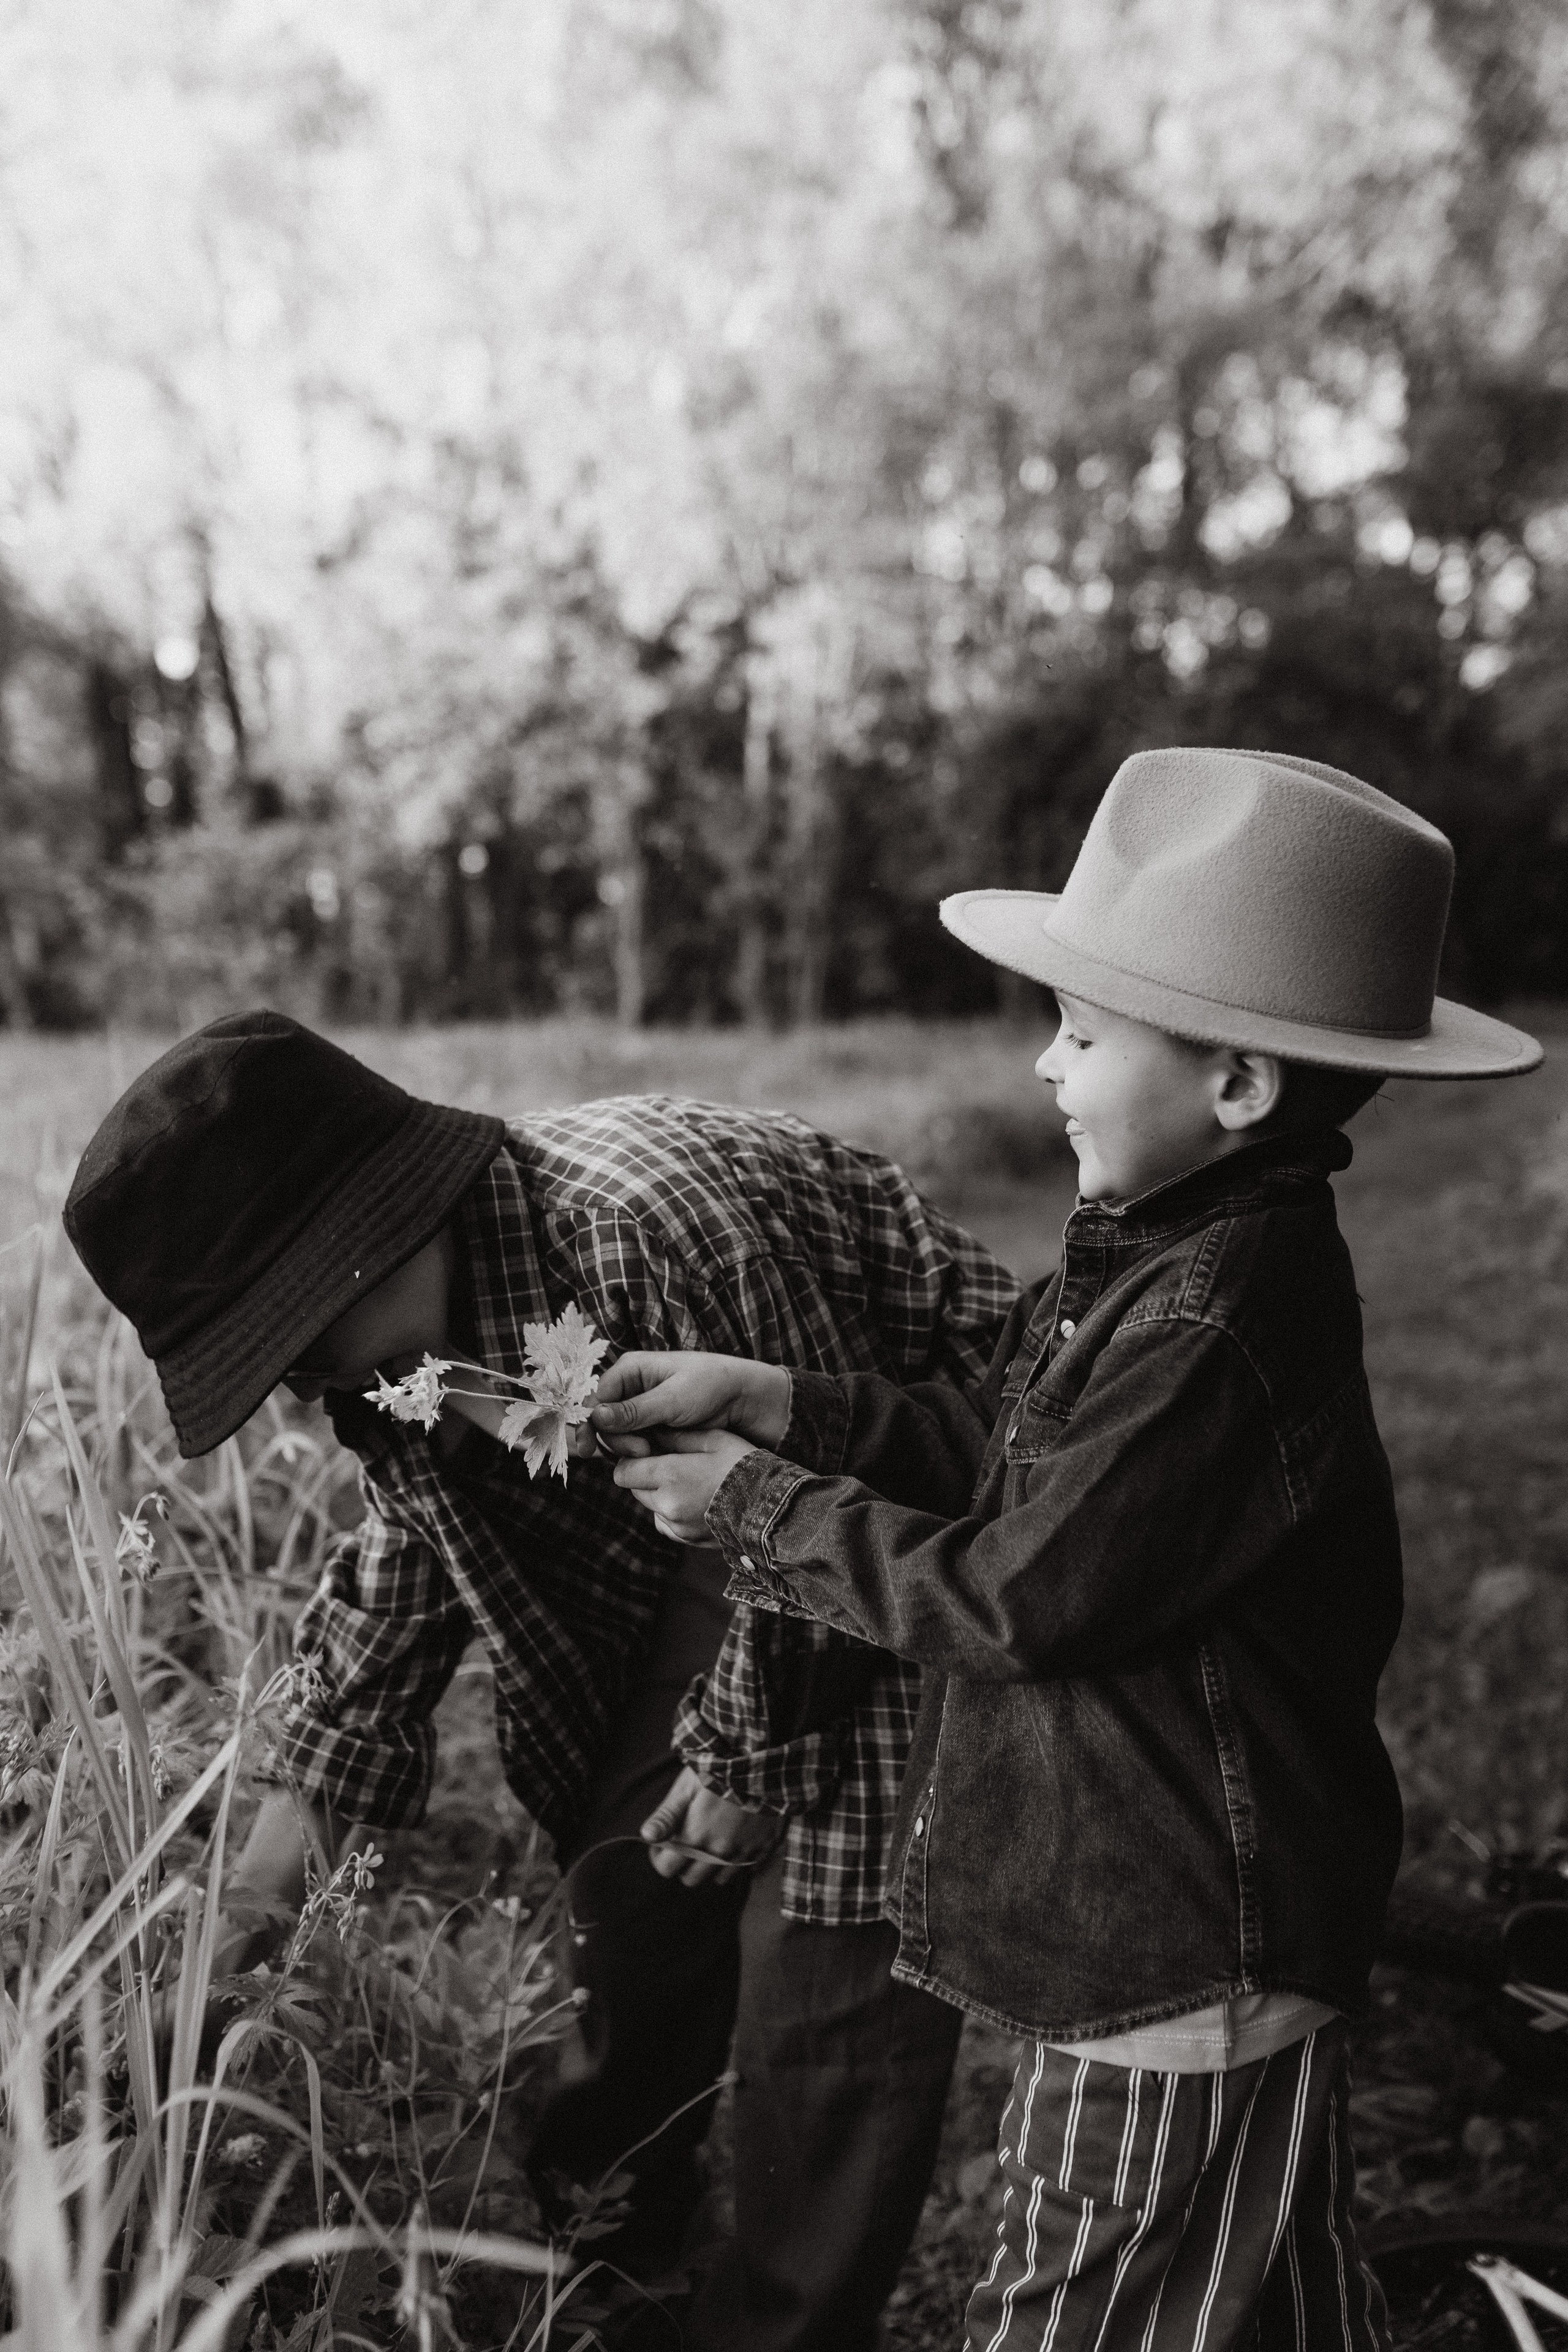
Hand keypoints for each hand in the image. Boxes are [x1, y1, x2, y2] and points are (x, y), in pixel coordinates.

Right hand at [592, 1353, 790, 1456]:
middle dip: (616, 1439)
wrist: (747, 1401)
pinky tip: (655, 1456)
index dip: (589, 1423)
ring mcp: (643, 1410)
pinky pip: (635, 1443)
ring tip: (653, 1451)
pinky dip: (640, 1453)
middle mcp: (633, 1388)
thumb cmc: (713, 1387)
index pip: (595, 1398)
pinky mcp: (655, 1428)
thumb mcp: (674, 1399)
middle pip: (603, 1421)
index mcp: (631, 1369)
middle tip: (642, 1451)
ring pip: (618, 1436)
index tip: (590, 1448)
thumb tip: (596, 1416)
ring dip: (628, 1448)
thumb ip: (635, 1410)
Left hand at [611, 1428, 755, 1543]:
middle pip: (635, 1489)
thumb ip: (678, 1436)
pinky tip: (694, 1501)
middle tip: (671, 1465)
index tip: (647, 1452)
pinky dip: (671, 1513)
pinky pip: (665, 1524)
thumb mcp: (714, 1439)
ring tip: (688, 1483)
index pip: (624, 1472)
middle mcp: (666, 1504)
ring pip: (650, 1507)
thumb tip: (652, 1432)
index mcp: (669, 1475)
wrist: (770, 1506)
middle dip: (646, 1476)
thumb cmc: (743, 1465)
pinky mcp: (686, 1539)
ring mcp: (676, 1525)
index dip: (631, 1460)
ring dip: (659, 1495)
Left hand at [641, 1765, 783, 1885]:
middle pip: (691, 1879)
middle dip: (683, 1864)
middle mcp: (719, 1852)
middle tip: (686, 1840)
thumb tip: (646, 1836)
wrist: (764, 1762)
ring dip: (710, 1866)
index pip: (667, 1868)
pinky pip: (743, 1870)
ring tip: (711, 1840)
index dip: (659, 1856)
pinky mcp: (763, 1848)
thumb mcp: (687, 1787)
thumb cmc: (719, 1770)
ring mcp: (744, 1853)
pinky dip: (734, 1862)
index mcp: (696, 1837)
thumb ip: (666, 1816)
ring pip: (717, 1879)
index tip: (663, 1842)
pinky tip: (733, 1840)